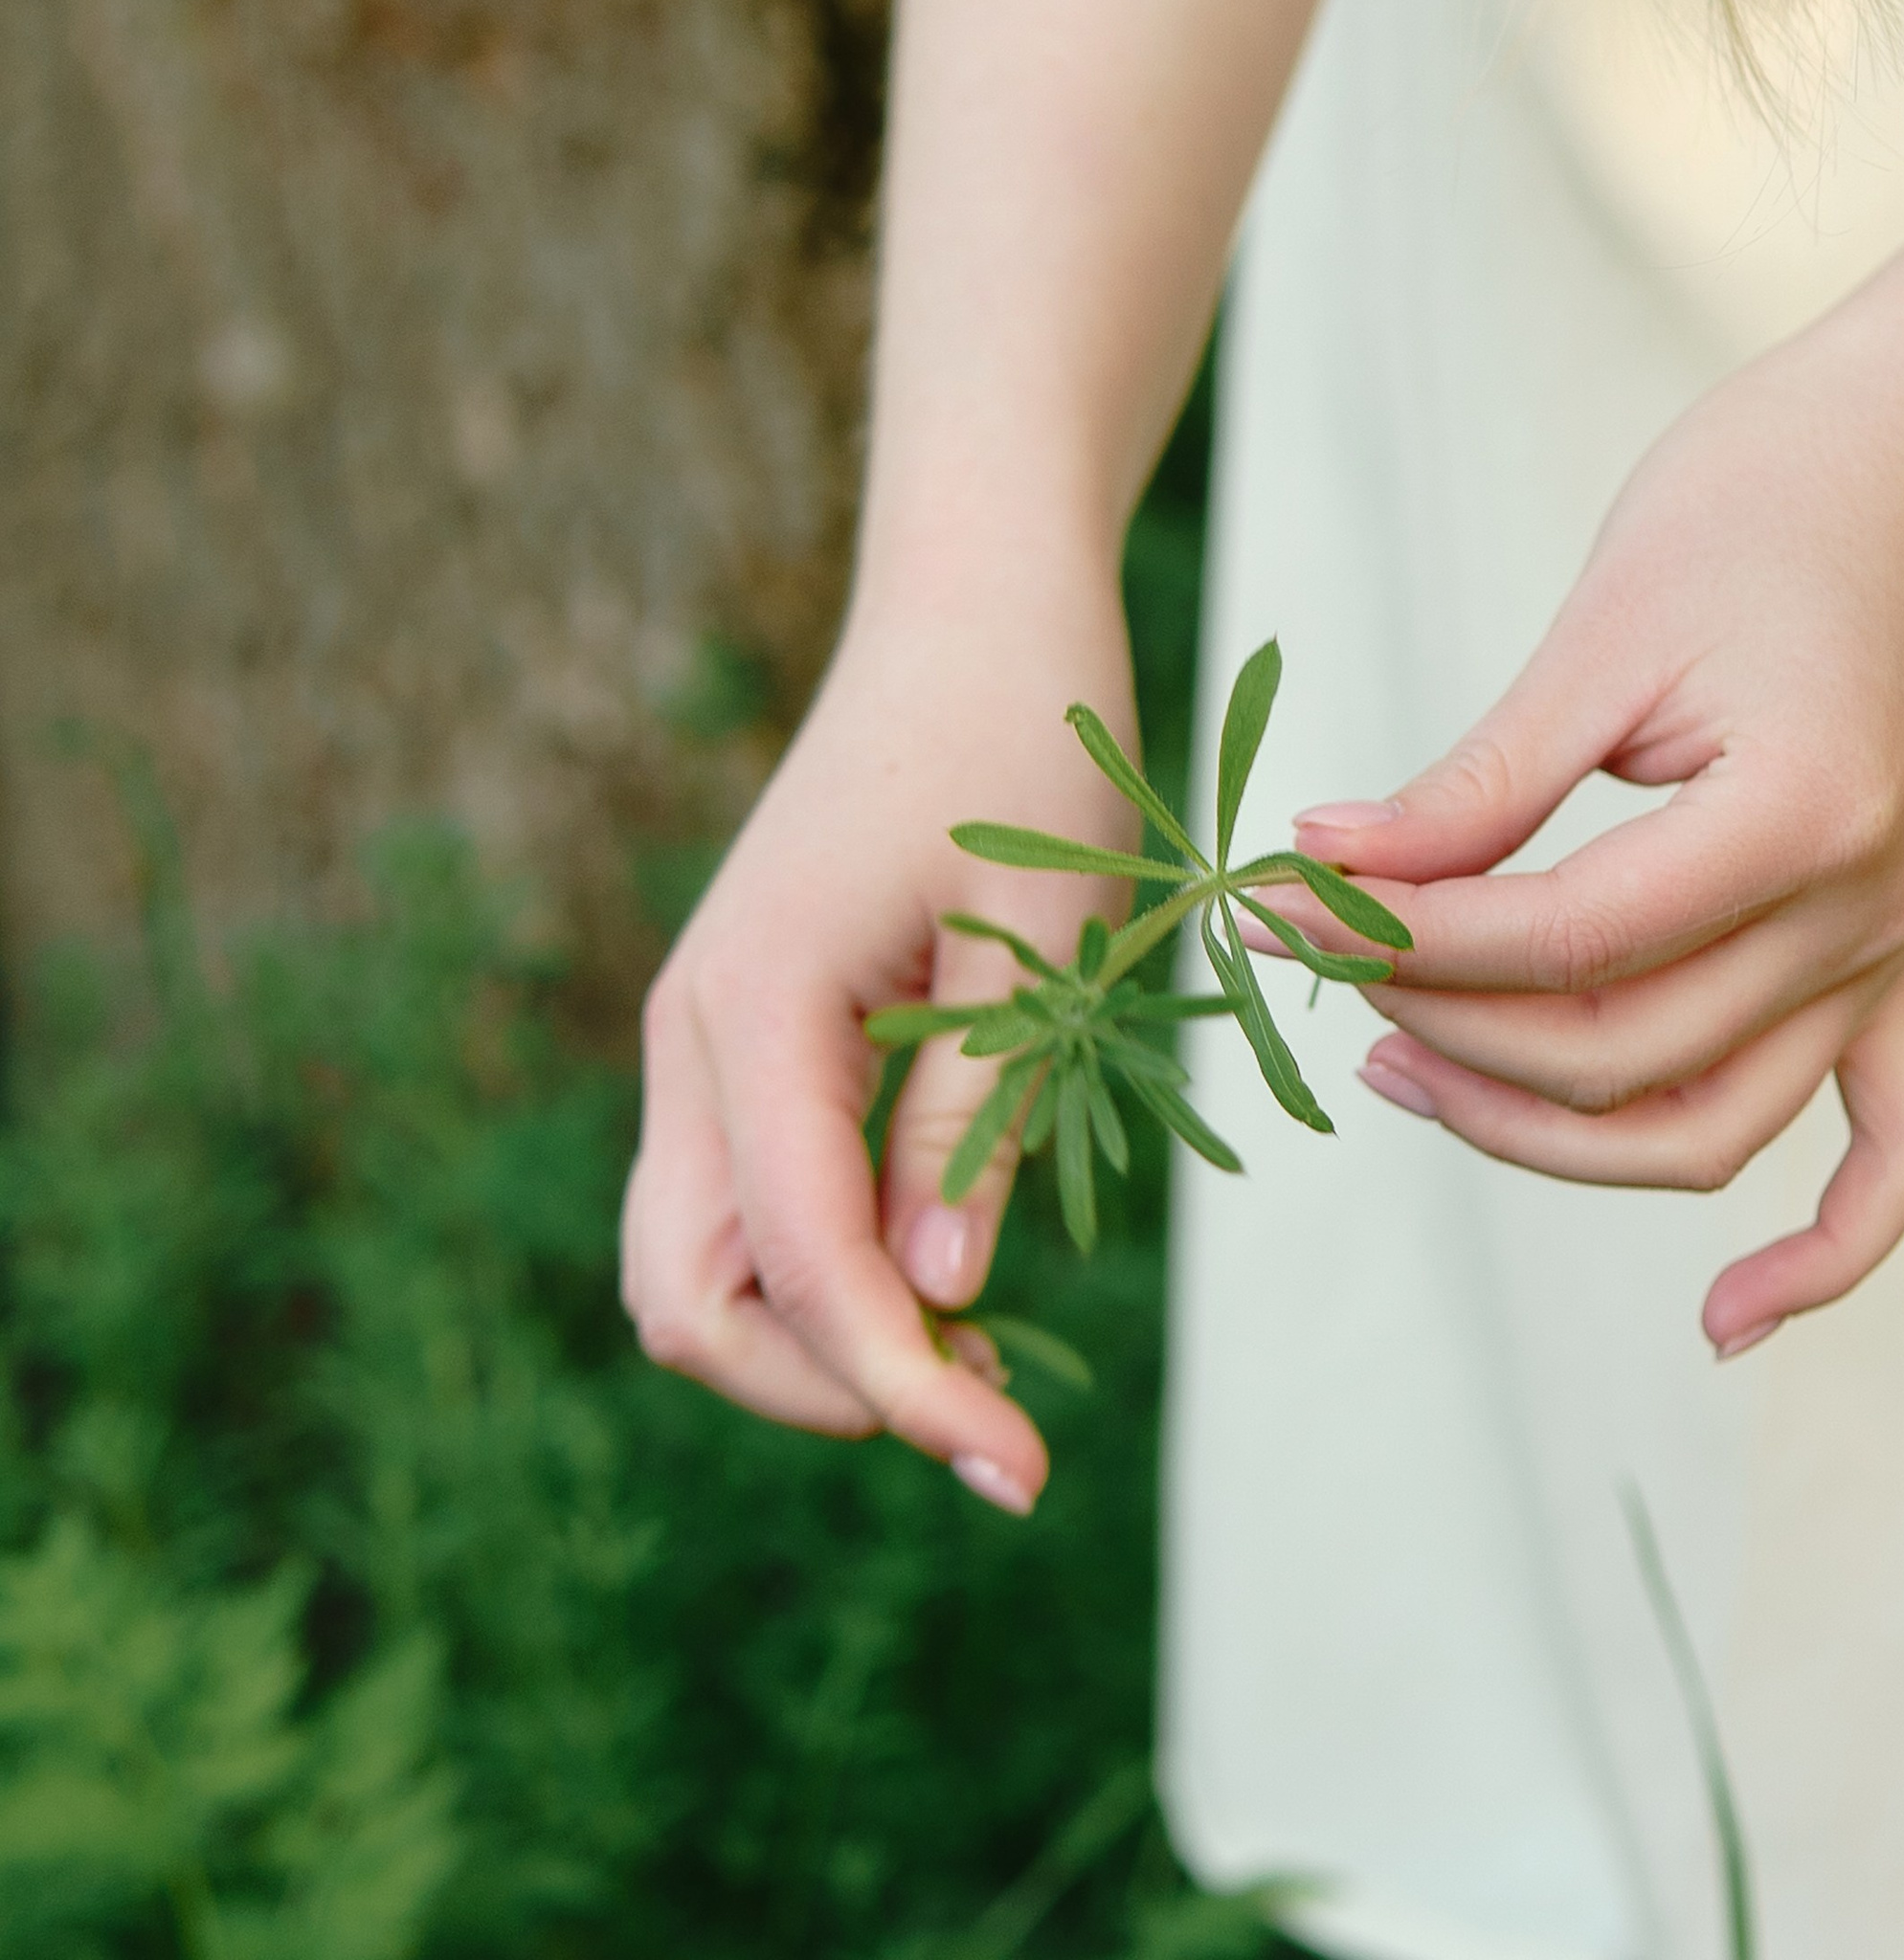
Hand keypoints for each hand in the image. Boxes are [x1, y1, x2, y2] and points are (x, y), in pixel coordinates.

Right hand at [619, 534, 1136, 1512]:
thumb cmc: (1027, 741)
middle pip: (688, 1302)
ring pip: (701, 1264)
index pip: (800, 1266)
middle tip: (996, 1411)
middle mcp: (697, 1034)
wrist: (976, 607)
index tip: (1020, 1470)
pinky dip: (825, 1267)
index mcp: (758, 1006)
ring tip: (987, 1346)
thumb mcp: (1040, 932)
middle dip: (825, 1388)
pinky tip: (953, 1261)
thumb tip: (937, 1297)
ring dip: (820, 1339)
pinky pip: (747, 1197)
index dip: (900, 1386)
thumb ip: (976, 1112)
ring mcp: (706, 1032)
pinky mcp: (745, 1031)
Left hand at [1284, 295, 1903, 1352]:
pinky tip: (1721, 1327)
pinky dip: (1821, 1254)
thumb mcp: (1603, 625)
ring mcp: (1894, 940)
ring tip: (1396, 1070)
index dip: (1401, 938)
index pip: (1560, 942)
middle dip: (1438, 1021)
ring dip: (1547, 1134)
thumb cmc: (1757, 496)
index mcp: (1798, 817)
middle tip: (1311, 956)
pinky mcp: (1898, 944)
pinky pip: (1890, 1145)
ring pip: (1711, 1123)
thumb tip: (1326, 868)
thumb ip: (1483, 781)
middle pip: (1620, 1053)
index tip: (1280, 900)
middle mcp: (1864, 908)